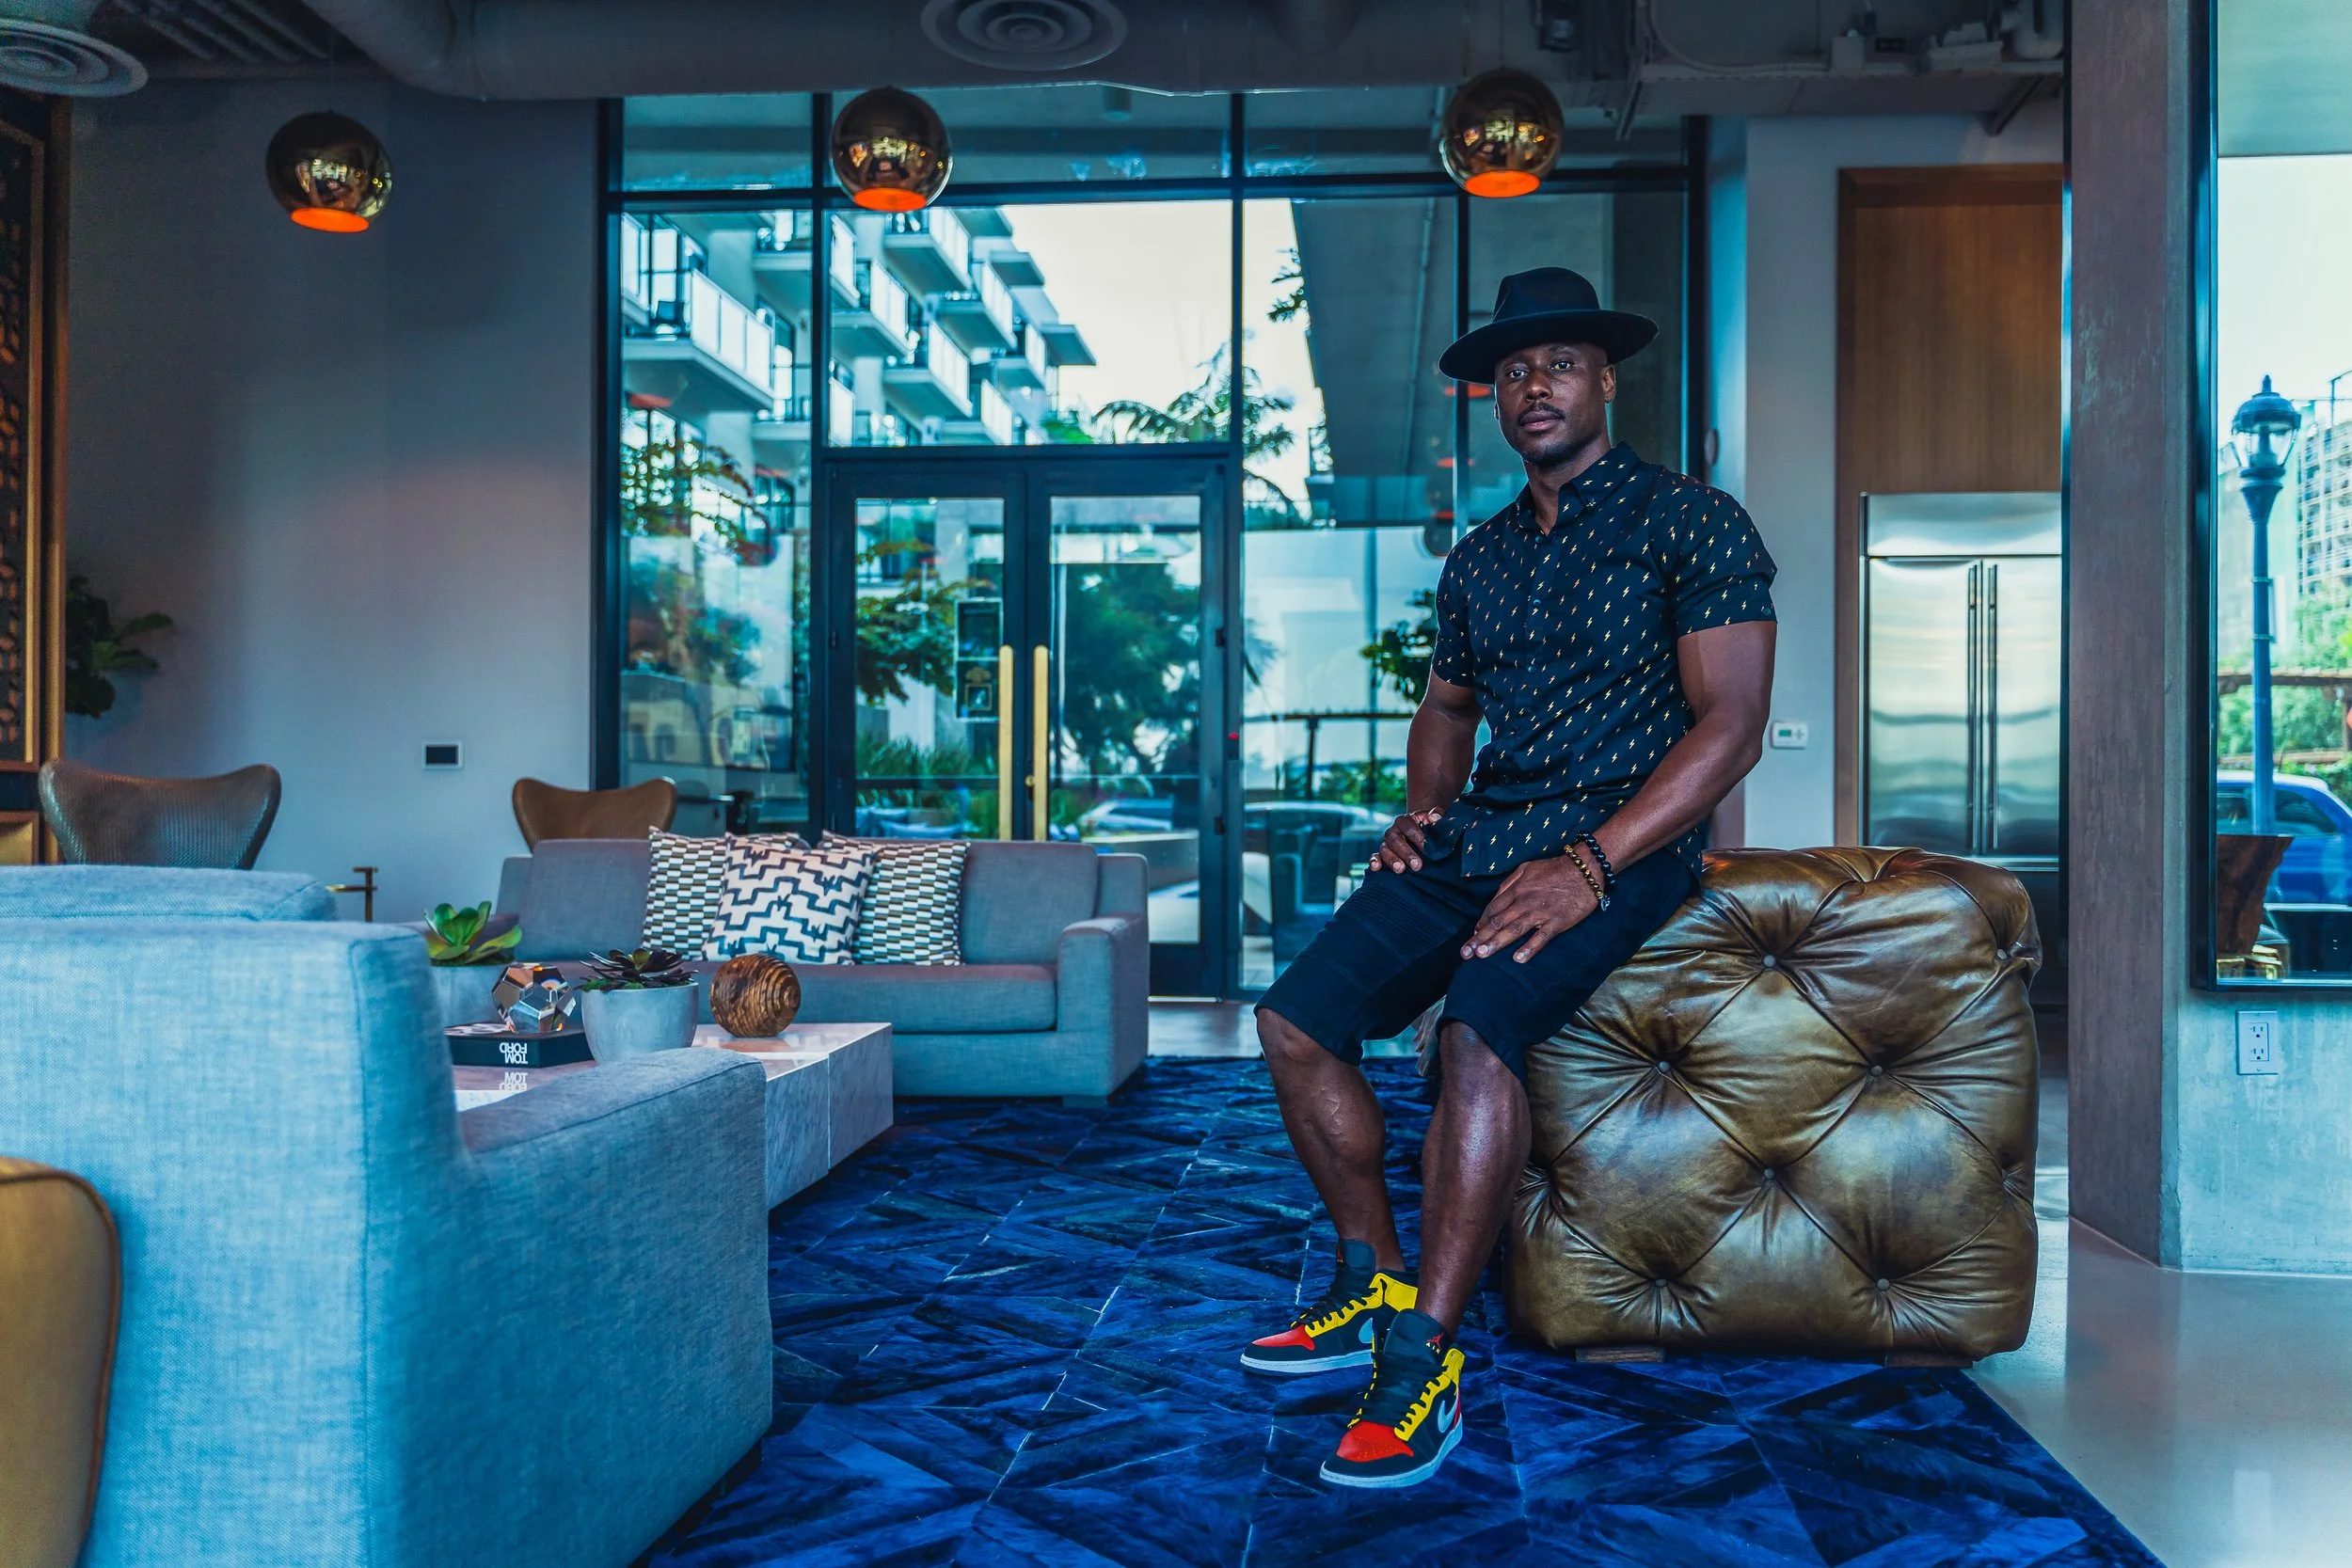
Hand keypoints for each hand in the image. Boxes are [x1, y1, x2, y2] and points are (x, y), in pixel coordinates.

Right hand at [1367, 807, 1445, 872]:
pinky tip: (1376, 868)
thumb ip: (1438, 814)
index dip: (1417, 837)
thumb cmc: (1431, 827)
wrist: (1423, 832)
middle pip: (1396, 840)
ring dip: (1392, 860)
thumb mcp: (1437, 818)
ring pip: (1385, 849)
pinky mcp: (1382, 854)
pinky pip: (1375, 856)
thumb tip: (1434, 817)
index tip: (1427, 848)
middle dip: (1406, 853)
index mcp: (1406, 820)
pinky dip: (1374, 861)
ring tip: (1400, 870)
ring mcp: (1387, 843)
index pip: (1409, 827)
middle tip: (1417, 865)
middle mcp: (1394, 831)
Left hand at [1462, 847, 1602, 962]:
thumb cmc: (1554, 868)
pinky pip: (1541, 937)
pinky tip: (1518, 959)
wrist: (1585, 869)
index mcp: (1517, 889)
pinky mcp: (1557, 922)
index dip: (1481, 924)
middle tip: (1466, 953)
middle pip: (1498, 922)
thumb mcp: (1527, 868)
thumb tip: (1495, 899)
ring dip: (1496, 943)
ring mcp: (1541, 913)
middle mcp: (1525, 901)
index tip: (1473, 935)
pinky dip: (1529, 948)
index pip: (1493, 909)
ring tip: (1481, 955)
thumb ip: (1509, 883)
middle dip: (1479, 938)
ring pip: (1514, 930)